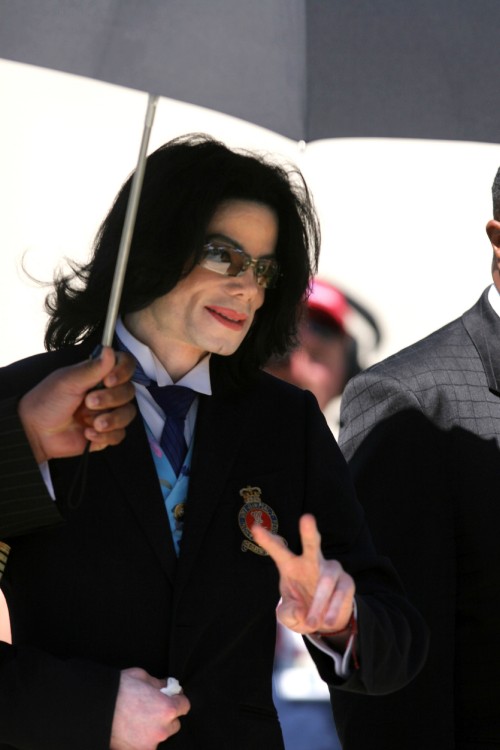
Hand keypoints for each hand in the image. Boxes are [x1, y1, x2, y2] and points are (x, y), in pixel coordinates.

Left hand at [18, 347, 136, 462]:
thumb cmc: (47, 402)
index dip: (123, 372)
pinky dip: (105, 436)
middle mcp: (107, 392)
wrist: (35, 432)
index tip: (109, 381)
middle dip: (111, 399)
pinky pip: (119, 434)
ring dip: (111, 420)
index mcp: (98, 375)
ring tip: (92, 424)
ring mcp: (107, 413)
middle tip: (89, 402)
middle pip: (129, 391)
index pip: (125, 366)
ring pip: (128, 414)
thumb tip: (110, 350)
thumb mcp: (68, 381)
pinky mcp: (106, 433)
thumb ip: (93, 368)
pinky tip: (87, 434)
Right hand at [110, 668, 190, 749]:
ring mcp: (149, 744)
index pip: (184, 706)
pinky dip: (142, 739)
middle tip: (152, 709)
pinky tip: (131, 730)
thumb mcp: (142, 677)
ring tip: (139, 720)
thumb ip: (159, 684)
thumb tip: (167, 687)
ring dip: (154, 730)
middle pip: (174, 724)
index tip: (171, 697)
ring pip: (160, 736)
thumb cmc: (119, 689)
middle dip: (166, 717)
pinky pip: (146, 745)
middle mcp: (162, 729)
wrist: (95, 707)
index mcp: (167, 708)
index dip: (177, 700)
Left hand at [252, 513, 354, 635]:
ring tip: (313, 622)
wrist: (326, 623)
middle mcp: (311, 562)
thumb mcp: (288, 616)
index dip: (267, 539)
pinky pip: (341, 593)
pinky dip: (333, 609)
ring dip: (319, 602)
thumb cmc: (302, 611)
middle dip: (309, 532)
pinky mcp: (346, 582)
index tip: (255, 527)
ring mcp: (331, 570)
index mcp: (290, 566)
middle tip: (307, 518)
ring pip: (327, 579)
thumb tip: (301, 613)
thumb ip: (289, 614)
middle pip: (312, 544)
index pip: (278, 550)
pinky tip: (328, 620)